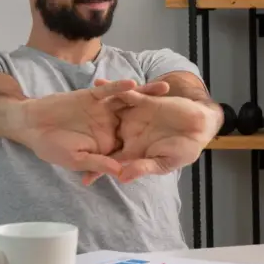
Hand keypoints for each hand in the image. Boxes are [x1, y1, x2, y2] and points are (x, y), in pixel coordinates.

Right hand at [19, 79, 169, 176]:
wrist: (31, 124)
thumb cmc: (51, 146)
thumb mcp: (76, 159)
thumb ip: (98, 162)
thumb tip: (121, 170)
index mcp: (108, 143)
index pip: (134, 143)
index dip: (153, 142)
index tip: (175, 142)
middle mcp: (109, 124)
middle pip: (138, 118)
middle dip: (158, 114)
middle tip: (182, 110)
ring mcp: (102, 109)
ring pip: (128, 101)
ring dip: (145, 95)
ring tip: (166, 90)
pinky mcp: (92, 96)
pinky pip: (109, 92)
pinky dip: (119, 88)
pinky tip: (132, 84)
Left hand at [83, 79, 221, 184]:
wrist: (201, 126)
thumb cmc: (185, 149)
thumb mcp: (164, 162)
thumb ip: (142, 167)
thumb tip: (121, 177)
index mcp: (134, 151)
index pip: (111, 160)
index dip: (96, 168)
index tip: (79, 176)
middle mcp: (130, 133)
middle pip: (104, 134)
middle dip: (86, 134)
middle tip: (63, 134)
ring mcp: (135, 116)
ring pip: (110, 112)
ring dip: (94, 108)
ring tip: (72, 103)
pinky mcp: (143, 101)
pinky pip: (126, 94)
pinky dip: (113, 90)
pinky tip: (97, 85)